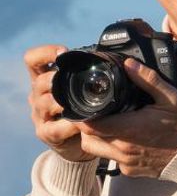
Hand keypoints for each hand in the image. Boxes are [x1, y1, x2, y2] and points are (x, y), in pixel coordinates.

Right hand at [25, 44, 95, 162]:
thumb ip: (93, 76)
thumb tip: (124, 61)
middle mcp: (38, 95)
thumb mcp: (85, 89)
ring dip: (64, 102)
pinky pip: (55, 128)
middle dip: (57, 79)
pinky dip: (70, 125)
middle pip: (40, 81)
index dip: (44, 53)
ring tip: (81, 103)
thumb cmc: (84, 110)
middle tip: (75, 80)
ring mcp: (40, 115)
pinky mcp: (46, 133)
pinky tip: (83, 124)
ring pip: (45, 103)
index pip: (33, 60)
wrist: (79, 142)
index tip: (63, 53)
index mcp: (45, 79)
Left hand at [76, 59, 176, 177]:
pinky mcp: (131, 171)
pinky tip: (126, 139)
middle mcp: (123, 148)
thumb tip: (129, 64)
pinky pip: (112, 160)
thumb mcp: (171, 98)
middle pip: (86, 138)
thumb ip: (148, 80)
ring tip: (109, 125)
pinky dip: (112, 150)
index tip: (85, 105)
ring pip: (96, 151)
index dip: (82, 115)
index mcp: (129, 128)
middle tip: (96, 113)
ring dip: (96, 138)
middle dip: (87, 126)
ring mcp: (126, 162)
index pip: (89, 125)